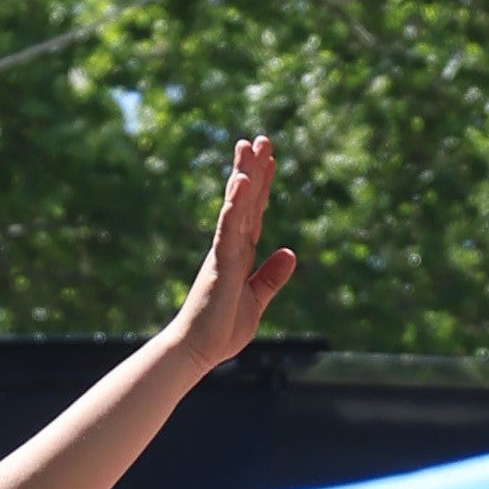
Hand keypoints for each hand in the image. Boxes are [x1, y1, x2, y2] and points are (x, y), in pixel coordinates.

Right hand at [164, 134, 296, 373]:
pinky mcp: (219, 264)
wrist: (198, 351)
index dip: (264, 186)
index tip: (270, 159)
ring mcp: (224, 253)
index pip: (255, 214)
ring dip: (243, 177)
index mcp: (240, 255)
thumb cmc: (221, 329)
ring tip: (248, 148)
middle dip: (253, 169)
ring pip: (236, 208)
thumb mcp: (256, 300)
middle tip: (260, 138)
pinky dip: (234, 207)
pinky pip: (228, 230)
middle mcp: (231, 247)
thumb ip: (271, 277)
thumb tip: (290, 254)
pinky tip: (240, 185)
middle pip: (246, 201)